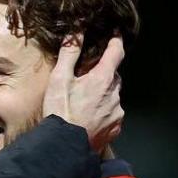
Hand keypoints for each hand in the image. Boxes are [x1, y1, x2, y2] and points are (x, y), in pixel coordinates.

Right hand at [43, 34, 124, 152]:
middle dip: (104, 74)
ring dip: (103, 95)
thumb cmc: (60, 111)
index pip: (116, 53)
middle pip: (114, 76)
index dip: (116, 42)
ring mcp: (117, 112)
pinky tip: (89, 118)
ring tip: (85, 103)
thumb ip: (69, 54)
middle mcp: (115, 94)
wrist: (65, 146)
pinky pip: (113, 115)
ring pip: (113, 97)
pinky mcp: (115, 128)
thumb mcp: (59, 79)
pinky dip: (104, 113)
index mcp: (103, 78)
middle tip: (89, 77)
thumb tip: (76, 31)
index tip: (115, 35)